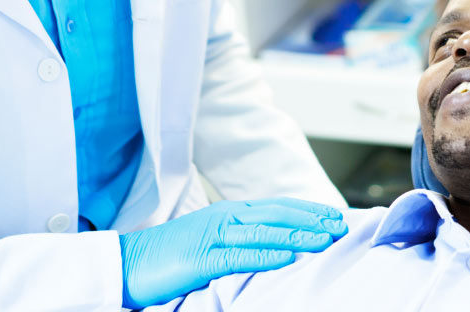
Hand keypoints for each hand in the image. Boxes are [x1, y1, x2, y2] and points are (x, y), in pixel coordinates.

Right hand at [118, 197, 347, 307]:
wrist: (128, 262)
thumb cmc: (171, 255)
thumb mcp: (211, 239)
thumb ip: (240, 237)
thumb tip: (275, 244)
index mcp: (228, 211)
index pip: (277, 206)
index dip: (307, 209)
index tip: (333, 215)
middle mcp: (224, 217)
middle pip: (276, 214)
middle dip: (311, 219)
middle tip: (340, 225)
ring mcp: (213, 236)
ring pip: (264, 233)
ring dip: (297, 236)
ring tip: (324, 240)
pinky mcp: (201, 259)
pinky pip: (239, 256)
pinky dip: (266, 257)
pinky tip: (287, 259)